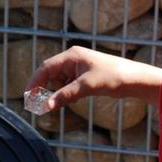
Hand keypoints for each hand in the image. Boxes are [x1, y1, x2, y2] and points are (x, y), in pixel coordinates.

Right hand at [26, 46, 161, 109]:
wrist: (134, 79)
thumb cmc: (113, 77)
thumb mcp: (87, 87)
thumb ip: (65, 96)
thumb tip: (46, 106)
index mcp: (71, 55)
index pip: (45, 67)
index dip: (34, 81)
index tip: (27, 96)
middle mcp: (73, 59)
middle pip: (50, 74)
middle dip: (46, 89)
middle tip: (40, 105)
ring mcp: (79, 67)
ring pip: (59, 81)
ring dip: (59, 92)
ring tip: (70, 100)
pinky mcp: (85, 76)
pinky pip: (69, 85)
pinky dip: (68, 93)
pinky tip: (77, 99)